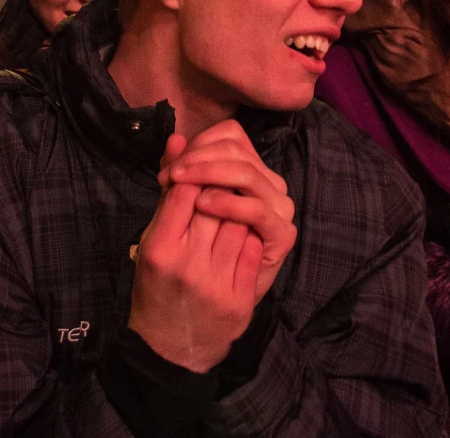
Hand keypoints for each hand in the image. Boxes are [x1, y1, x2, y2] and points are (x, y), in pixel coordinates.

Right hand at [128, 146, 262, 373]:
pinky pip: (255, 249)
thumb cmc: (157, 286)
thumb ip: (168, 192)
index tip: (193, 176)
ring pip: (240, 221)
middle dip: (217, 188)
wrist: (170, 349)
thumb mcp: (151, 240)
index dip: (192, 174)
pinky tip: (241, 236)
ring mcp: (217, 284)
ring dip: (238, 209)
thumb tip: (177, 140)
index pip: (183, 190)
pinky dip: (250, 236)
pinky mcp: (241, 300)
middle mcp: (188, 266)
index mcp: (160, 249)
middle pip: (215, 201)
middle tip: (217, 188)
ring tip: (229, 211)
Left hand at [159, 120, 296, 302]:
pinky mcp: (282, 235)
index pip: (230, 135)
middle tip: (169, 177)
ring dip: (210, 173)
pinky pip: (258, 208)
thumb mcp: (181, 211)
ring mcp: (279, 207)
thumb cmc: (191, 257)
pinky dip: (229, 201)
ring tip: (182, 187)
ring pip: (246, 172)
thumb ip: (178, 176)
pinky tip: (204, 205)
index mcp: (250, 170)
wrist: (202, 314)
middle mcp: (269, 183)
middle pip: (235, 150)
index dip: (197, 145)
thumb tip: (173, 139)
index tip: (168, 169)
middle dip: (197, 159)